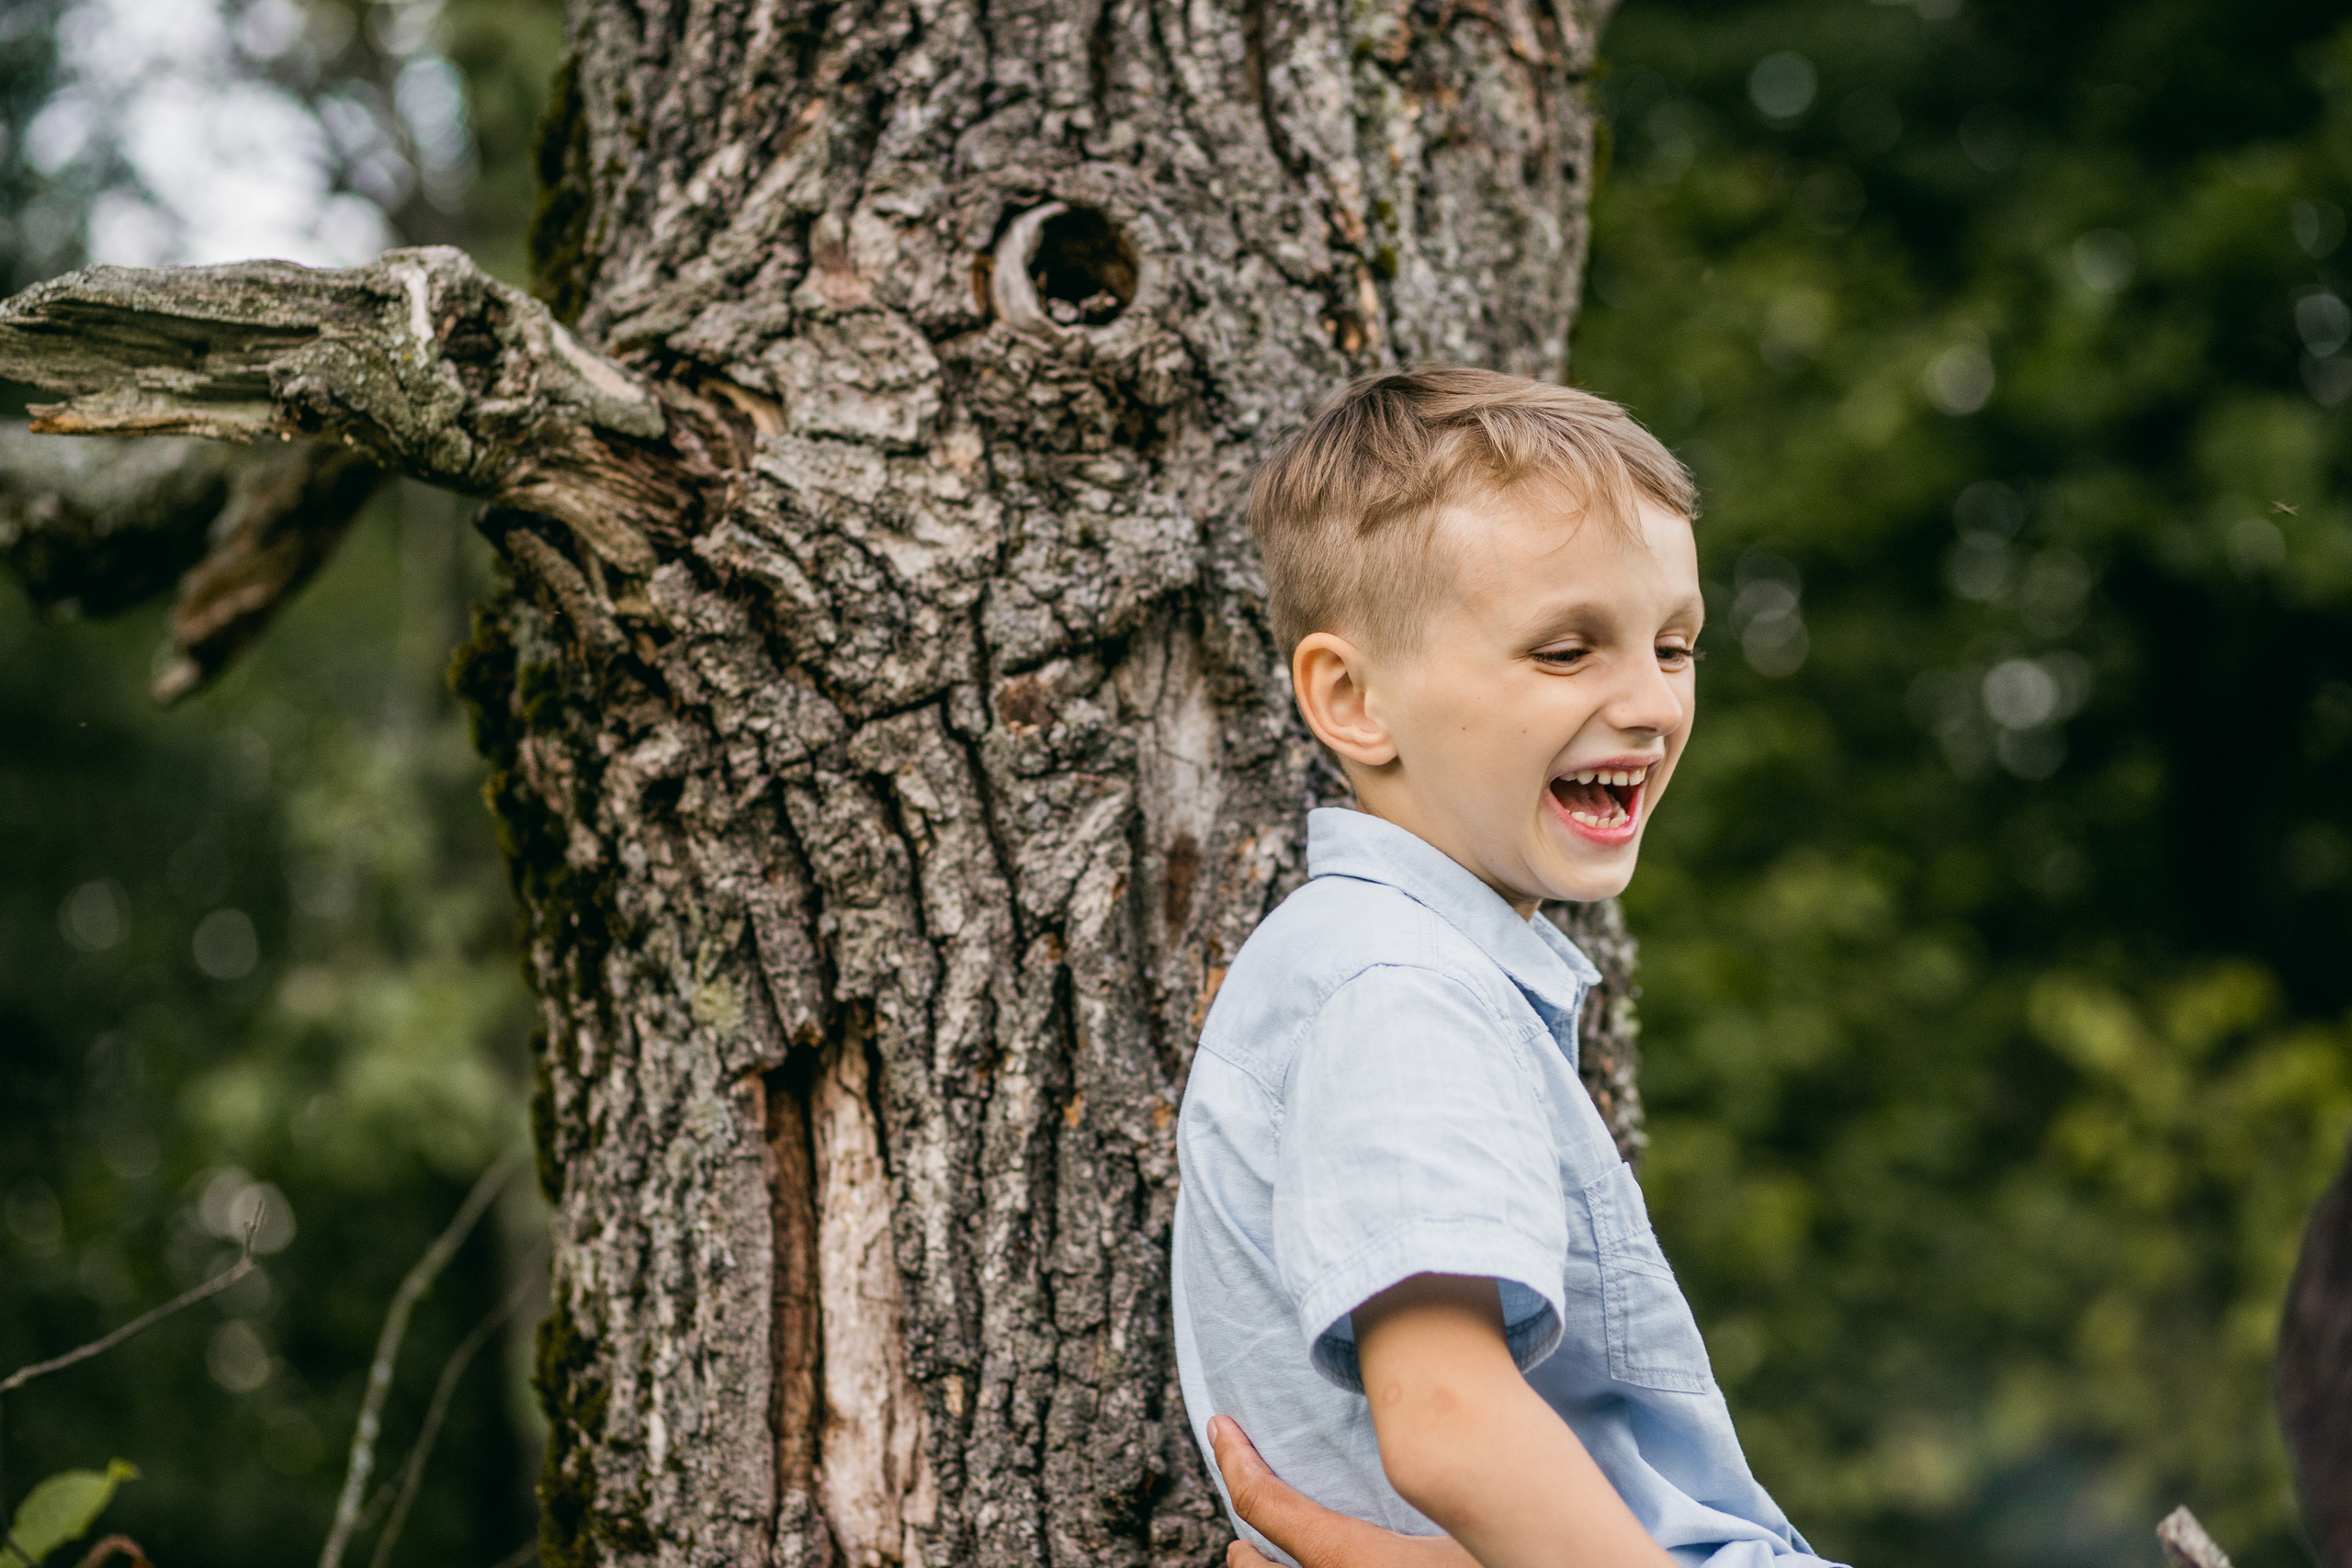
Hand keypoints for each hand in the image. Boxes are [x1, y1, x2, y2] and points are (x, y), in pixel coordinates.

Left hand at [1209, 1414, 1476, 1567]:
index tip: (1220, 1426)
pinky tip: (1329, 1567)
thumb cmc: (1509, 1558)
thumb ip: (1427, 1478)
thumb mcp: (1465, 1518)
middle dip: (1244, 1545)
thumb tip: (1410, 1431)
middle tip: (1250, 1520)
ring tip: (1276, 1553)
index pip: (1262, 1504)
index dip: (1234, 1460)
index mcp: (1346, 1557)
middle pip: (1249, 1567)